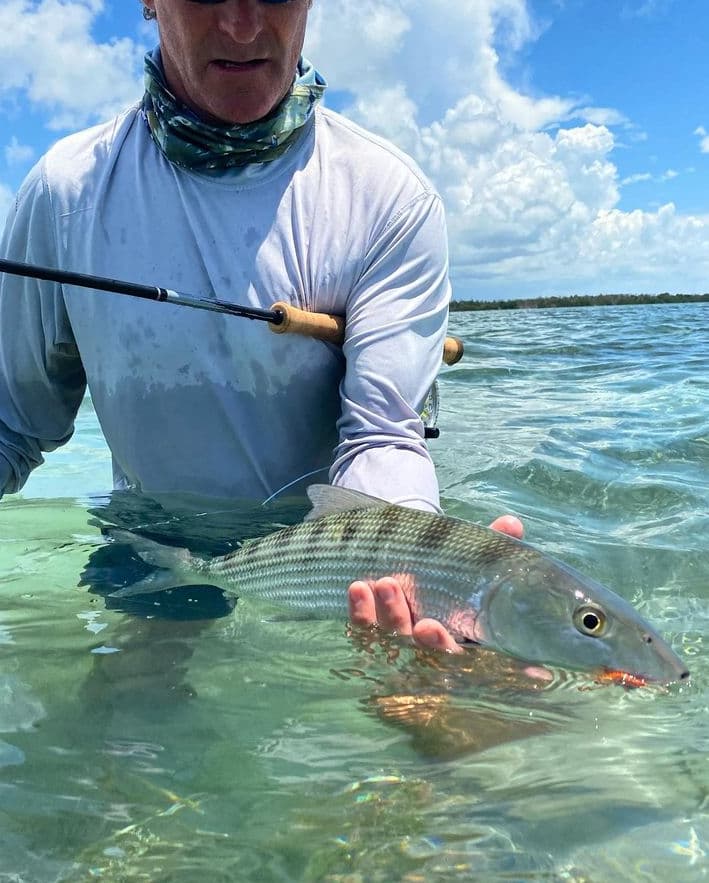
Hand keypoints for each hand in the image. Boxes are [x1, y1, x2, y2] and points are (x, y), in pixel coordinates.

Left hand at [347, 514, 523, 653]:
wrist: (412, 577)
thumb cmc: (452, 577)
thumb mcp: (474, 563)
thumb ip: (492, 546)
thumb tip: (511, 523)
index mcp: (469, 647)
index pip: (481, 665)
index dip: (492, 671)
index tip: (480, 653)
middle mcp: (434, 657)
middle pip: (433, 661)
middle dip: (430, 646)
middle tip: (426, 626)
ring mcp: (400, 652)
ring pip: (393, 645)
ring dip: (390, 618)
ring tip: (386, 584)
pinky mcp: (369, 643)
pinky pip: (362, 633)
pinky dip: (360, 613)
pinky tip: (358, 589)